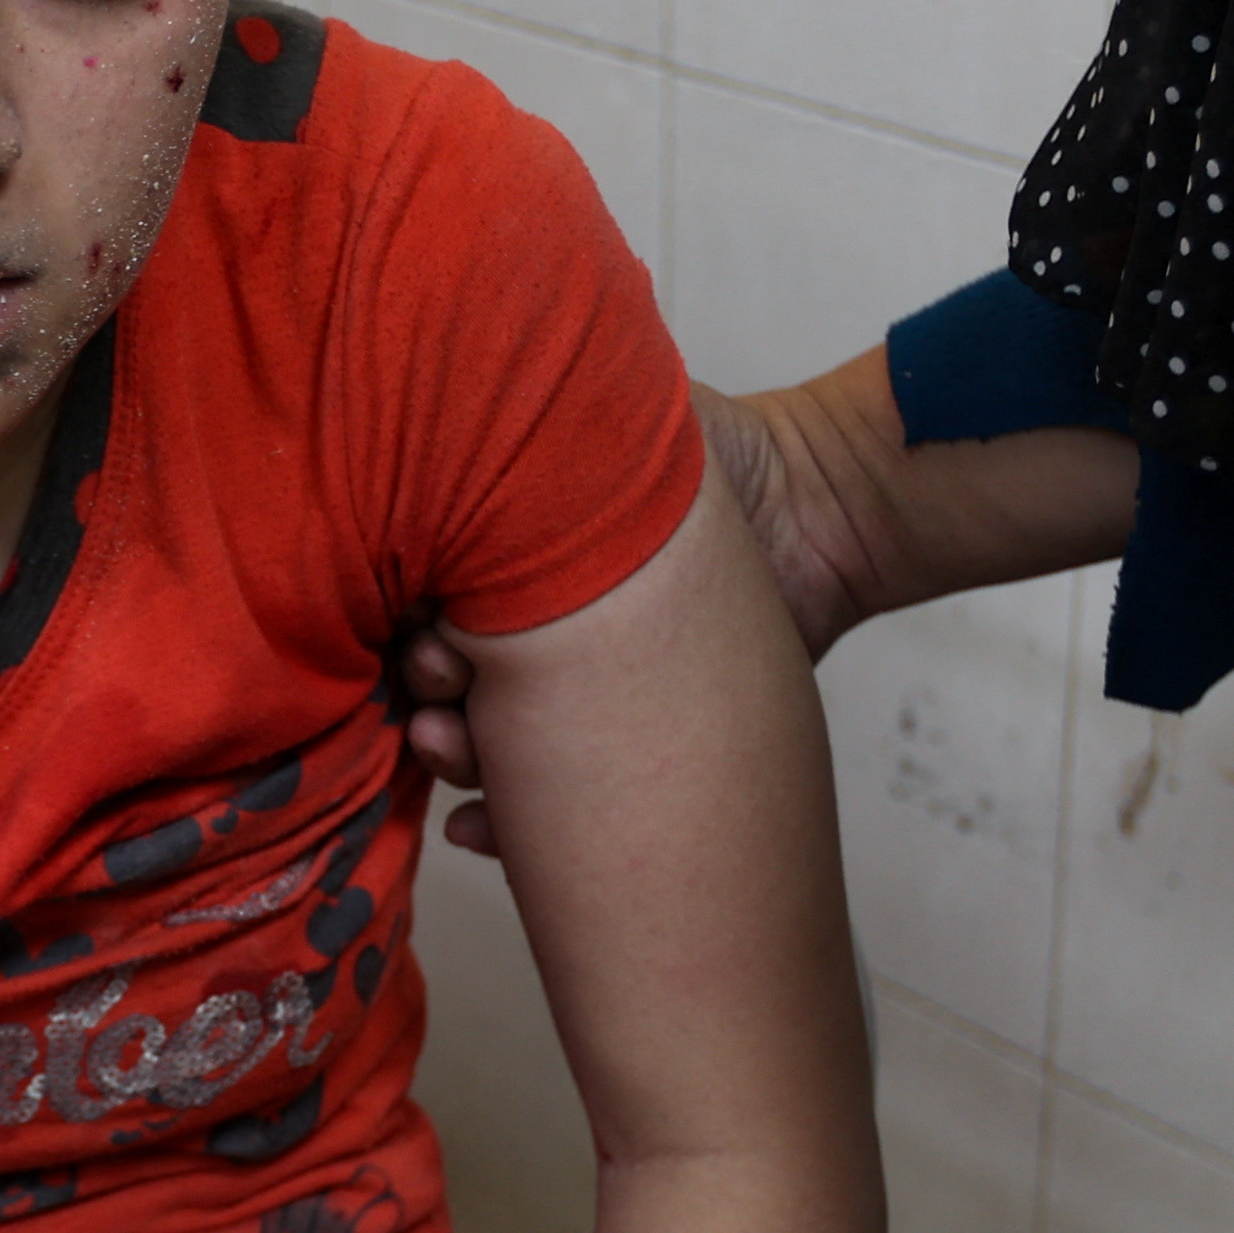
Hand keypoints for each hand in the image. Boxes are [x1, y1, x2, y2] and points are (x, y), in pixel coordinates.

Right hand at [403, 378, 888, 859]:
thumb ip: (542, 419)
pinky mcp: (625, 749)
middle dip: (424, 696)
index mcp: (513, 555)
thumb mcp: (620, 420)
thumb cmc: (723, 457)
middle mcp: (534, 626)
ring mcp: (576, 693)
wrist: (823, 517)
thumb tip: (462, 398)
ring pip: (483, 746)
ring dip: (454, 760)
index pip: (427, 597)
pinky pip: (550, 804)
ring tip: (455, 751)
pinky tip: (481, 834)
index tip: (428, 631)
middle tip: (446, 692)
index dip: (410, 621)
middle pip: (439, 678)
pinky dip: (507, 829)